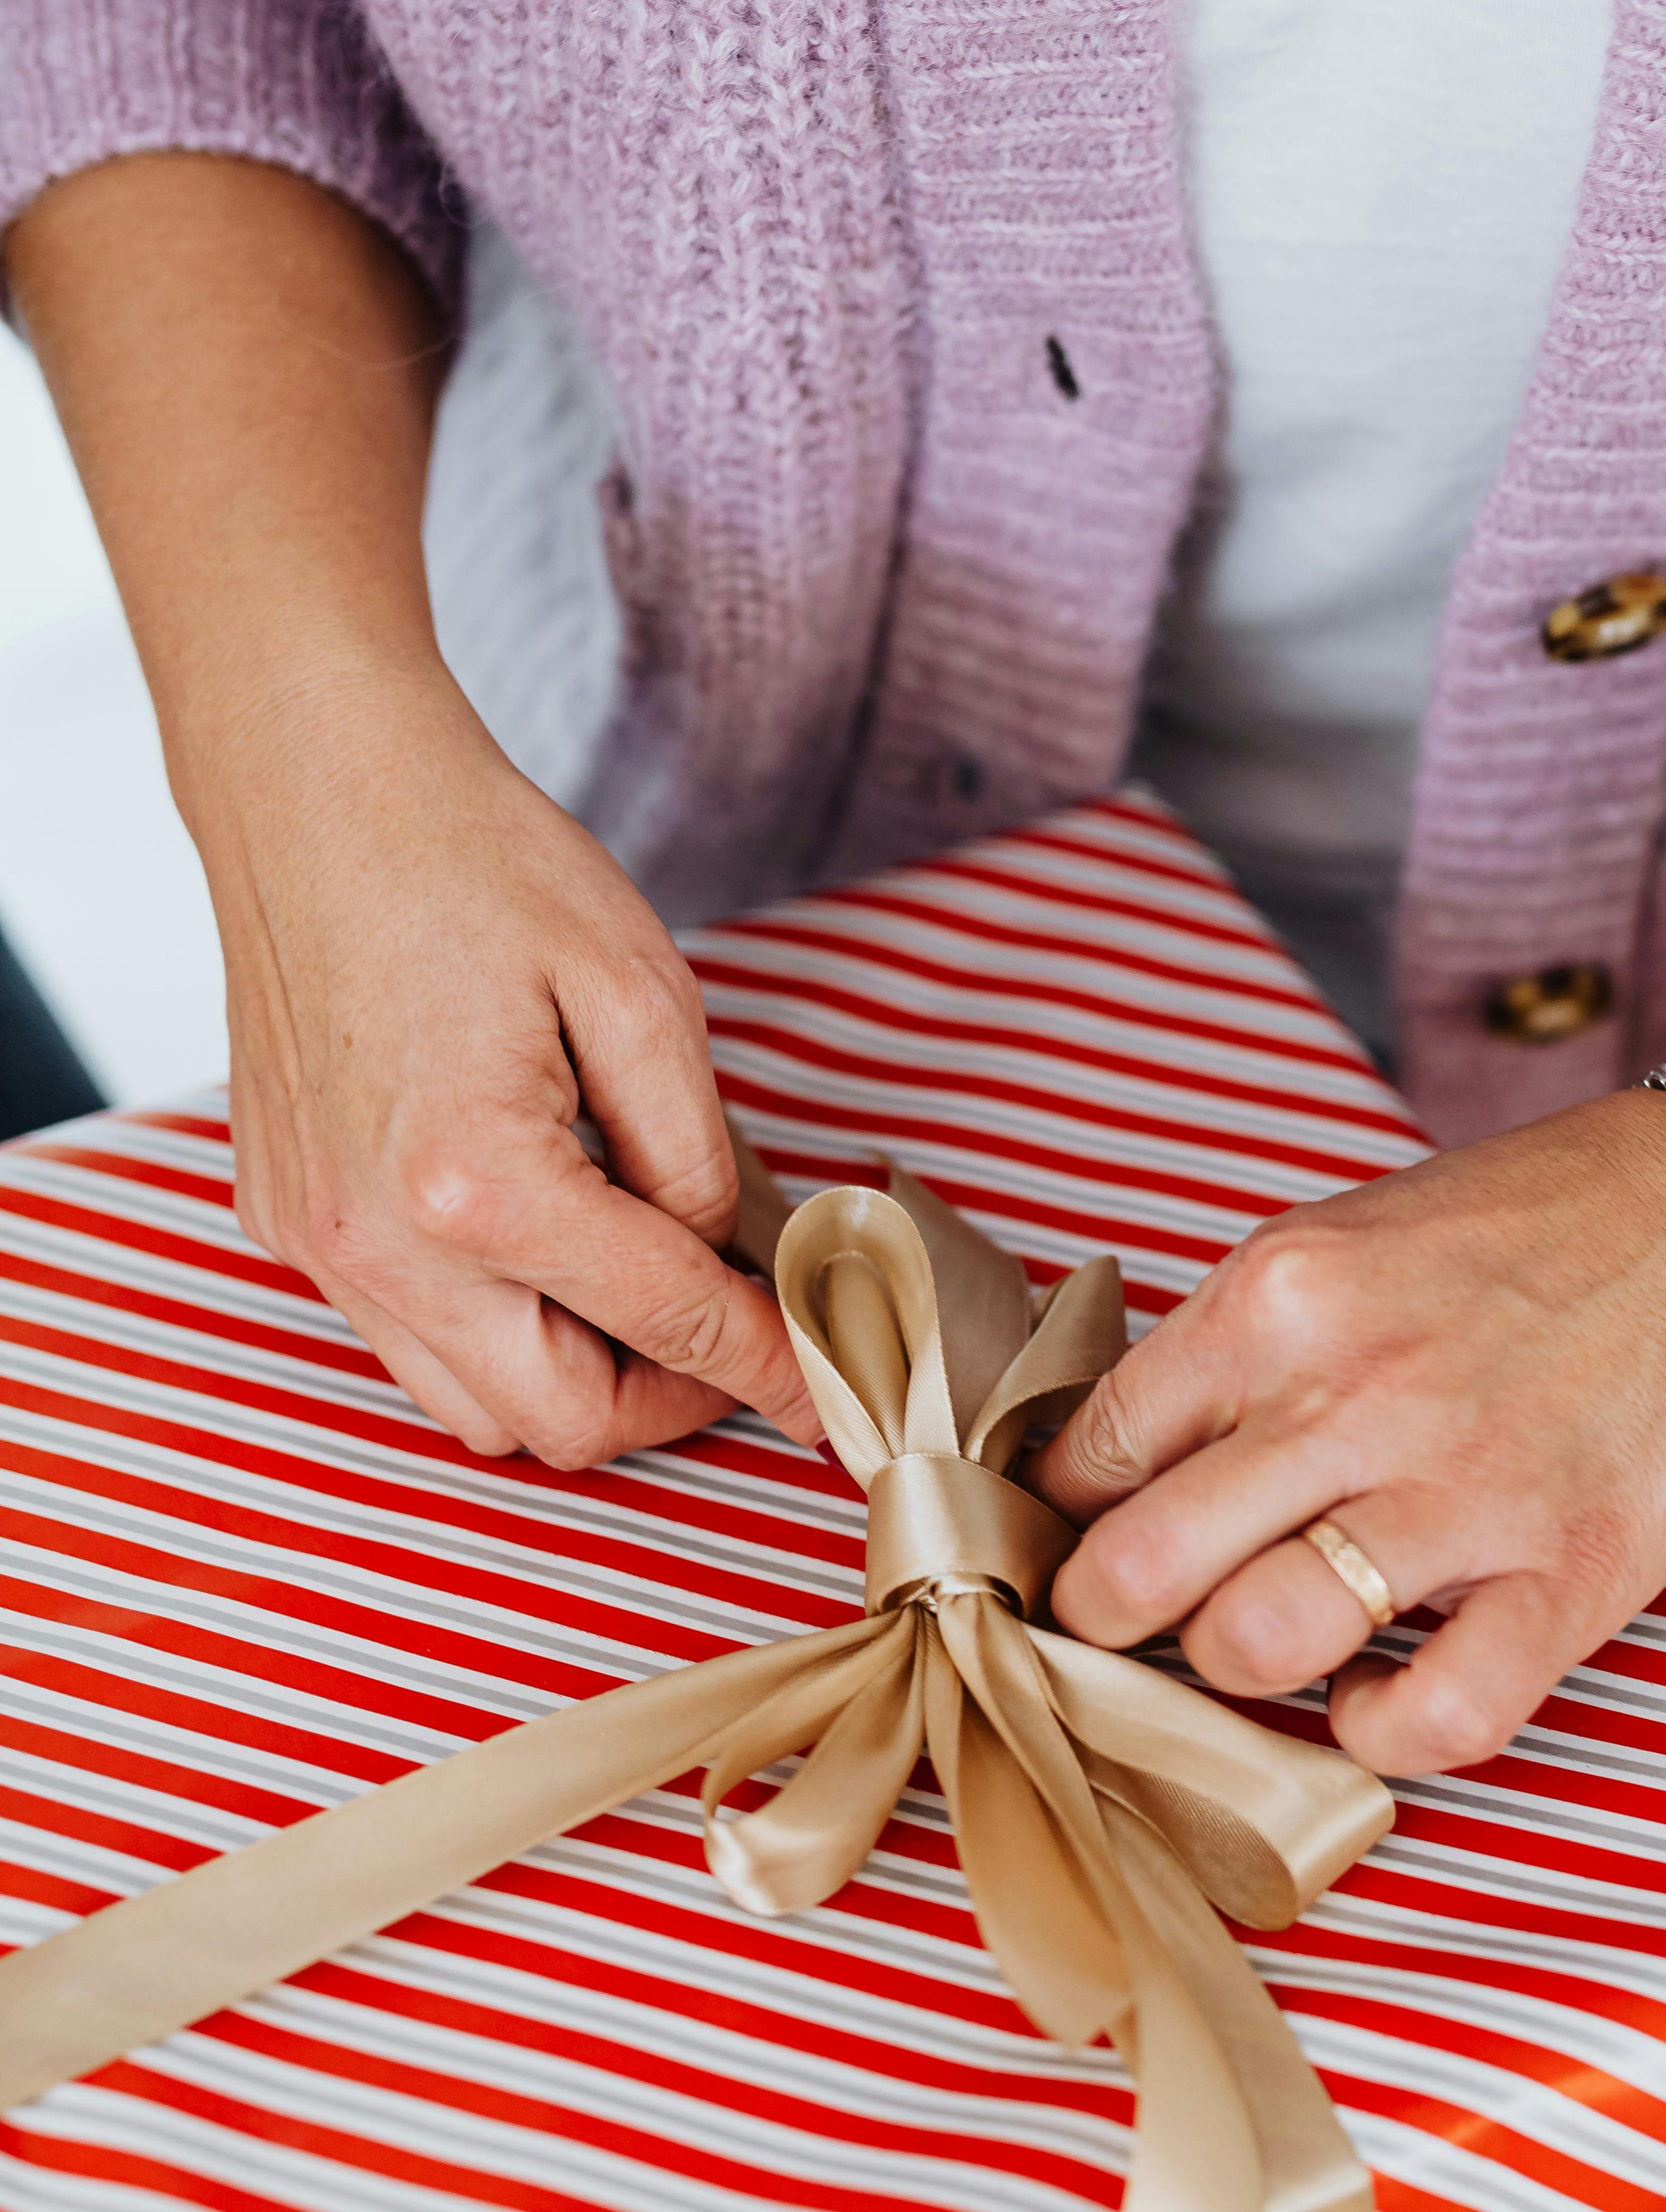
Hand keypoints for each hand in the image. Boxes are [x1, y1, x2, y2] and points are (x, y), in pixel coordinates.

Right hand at [206, 670, 814, 1464]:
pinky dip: (489, 1328)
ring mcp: (320, 1239)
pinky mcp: (287, 1217)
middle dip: (670, 1400)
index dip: (771, 1363)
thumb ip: (695, 1153)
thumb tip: (718, 1257)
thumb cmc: (474, 862)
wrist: (317, 789)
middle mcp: (379, 1242)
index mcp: (477, 1183)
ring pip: (473, 1409)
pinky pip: (403, 1336)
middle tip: (735, 1333)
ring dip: (574, 1379)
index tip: (831, 1390)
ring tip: (640, 1294)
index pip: (667, 1323)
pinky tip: (539, 1245)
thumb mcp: (644, 992)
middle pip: (561, 1422)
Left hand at [1031, 1091, 1665, 1777]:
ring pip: (1256, 1645)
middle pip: (1141, 1567)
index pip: (1093, 1451)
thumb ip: (1234, 1350)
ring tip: (1259, 1648)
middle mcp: (1353, 1392)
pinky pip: (1433, 1716)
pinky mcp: (1571, 1573)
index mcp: (1281, 1296)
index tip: (1073, 1551)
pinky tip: (1373, 1697)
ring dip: (1231, 1672)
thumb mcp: (1344, 1242)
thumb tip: (1117, 1470)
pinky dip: (1376, 1735)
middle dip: (1102, 1621)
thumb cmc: (1533, 1230)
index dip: (1061, 1524)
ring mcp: (1464, 1490)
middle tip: (1124, 1629)